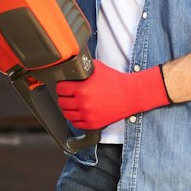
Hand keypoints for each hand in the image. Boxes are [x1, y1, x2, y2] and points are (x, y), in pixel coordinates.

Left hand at [54, 61, 169, 132]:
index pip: (60, 89)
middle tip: (68, 94)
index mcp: (82, 89)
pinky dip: (75, 118)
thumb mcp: (98, 67)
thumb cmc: (116, 81)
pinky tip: (79, 112)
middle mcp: (83, 103)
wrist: (130, 95)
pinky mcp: (93, 124)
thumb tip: (72, 67)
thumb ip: (83, 67)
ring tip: (72, 104)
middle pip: (62, 102)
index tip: (64, 86)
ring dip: (68, 108)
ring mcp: (88, 115)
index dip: (61, 86)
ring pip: (67, 114)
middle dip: (64, 97)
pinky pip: (76, 124)